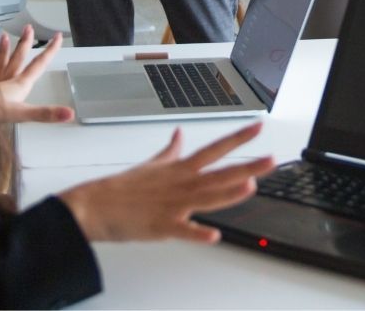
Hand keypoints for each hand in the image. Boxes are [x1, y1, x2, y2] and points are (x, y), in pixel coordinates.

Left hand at [0, 25, 72, 123]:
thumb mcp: (23, 114)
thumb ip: (46, 113)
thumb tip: (68, 113)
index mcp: (19, 84)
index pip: (38, 64)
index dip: (50, 50)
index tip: (57, 37)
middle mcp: (7, 80)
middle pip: (19, 57)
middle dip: (26, 43)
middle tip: (29, 29)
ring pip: (1, 62)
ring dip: (5, 49)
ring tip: (4, 37)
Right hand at [59, 123, 273, 242]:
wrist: (93, 206)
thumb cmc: (121, 188)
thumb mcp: (150, 166)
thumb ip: (169, 152)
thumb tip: (179, 135)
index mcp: (179, 170)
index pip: (214, 149)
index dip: (237, 139)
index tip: (257, 128)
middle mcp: (180, 184)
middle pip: (219, 173)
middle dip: (247, 167)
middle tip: (271, 160)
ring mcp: (172, 205)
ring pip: (207, 198)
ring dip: (229, 193)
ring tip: (250, 187)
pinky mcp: (161, 226)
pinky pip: (183, 230)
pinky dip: (198, 233)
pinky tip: (214, 235)